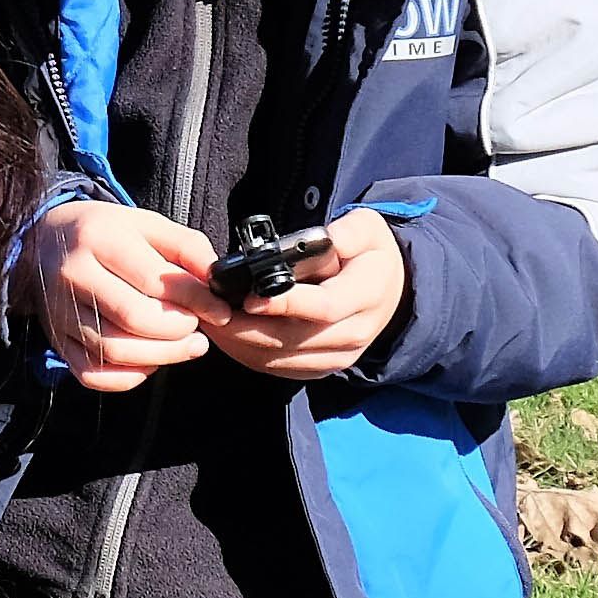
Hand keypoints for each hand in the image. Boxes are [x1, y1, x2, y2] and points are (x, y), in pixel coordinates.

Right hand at [19, 201, 219, 394]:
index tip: (219, 311)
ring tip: (185, 346)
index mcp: (98, 239)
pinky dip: (128, 377)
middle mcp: (72, 276)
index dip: (195, 301)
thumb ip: (186, 246)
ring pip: (114, 351)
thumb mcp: (146, 223)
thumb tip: (216, 278)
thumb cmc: (103, 233)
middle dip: (178, 332)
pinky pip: (93, 374)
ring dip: (161, 357)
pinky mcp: (56, 341)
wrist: (42, 242)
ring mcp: (59, 313)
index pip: (154, 281)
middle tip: (198, 330)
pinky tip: (149, 361)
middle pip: (134, 319)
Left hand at [204, 207, 409, 380]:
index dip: (286, 305)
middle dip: (246, 328)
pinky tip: (224, 335)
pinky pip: (277, 368)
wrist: (388, 292)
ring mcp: (336, 356)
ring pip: (279, 359)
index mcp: (367, 296)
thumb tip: (325, 239)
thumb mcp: (368, 229)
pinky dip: (246, 354)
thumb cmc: (370, 255)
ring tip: (209, 321)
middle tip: (211, 311)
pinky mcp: (318, 368)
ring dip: (239, 343)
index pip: (324, 308)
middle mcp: (354, 333)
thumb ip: (348, 232)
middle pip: (293, 340)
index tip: (251, 297)